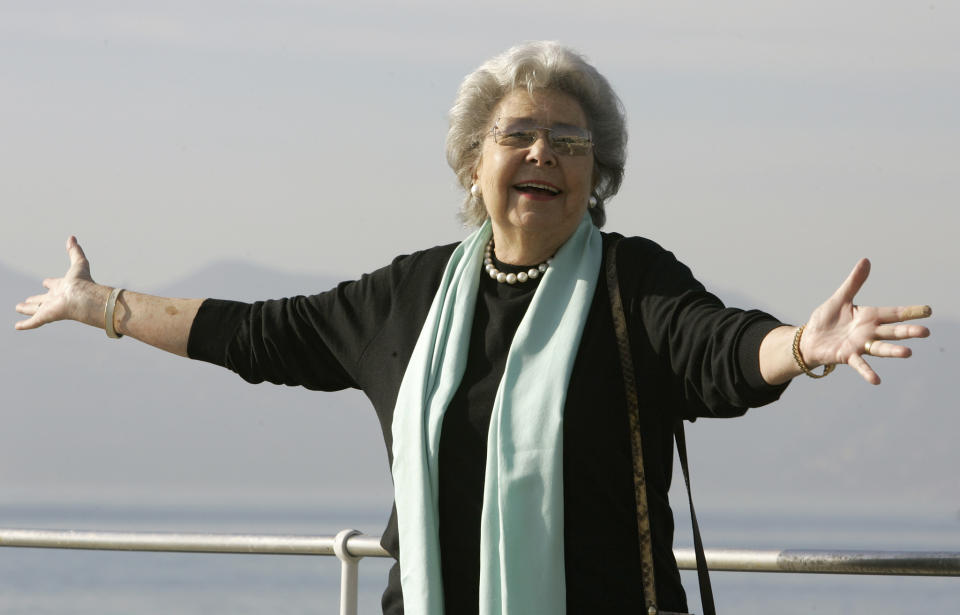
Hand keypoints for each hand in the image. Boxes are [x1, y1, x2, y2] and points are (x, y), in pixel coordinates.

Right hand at [15, 236, 99, 330]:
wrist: (83, 298)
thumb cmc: (83, 282)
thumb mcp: (79, 263)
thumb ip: (75, 251)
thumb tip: (72, 237)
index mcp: (62, 287)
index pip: (54, 285)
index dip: (50, 283)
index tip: (46, 282)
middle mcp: (55, 298)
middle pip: (43, 299)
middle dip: (36, 299)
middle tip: (28, 300)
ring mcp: (50, 308)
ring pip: (36, 310)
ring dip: (27, 309)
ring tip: (18, 307)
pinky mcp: (45, 317)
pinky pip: (33, 322)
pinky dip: (25, 324)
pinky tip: (17, 326)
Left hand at [800, 258, 930, 384]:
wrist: (809, 338)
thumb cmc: (826, 319)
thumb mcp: (840, 298)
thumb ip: (854, 282)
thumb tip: (866, 260)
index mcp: (869, 316)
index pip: (893, 313)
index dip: (909, 312)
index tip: (927, 310)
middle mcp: (869, 332)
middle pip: (891, 331)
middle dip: (907, 332)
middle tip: (925, 332)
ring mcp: (859, 346)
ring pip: (880, 348)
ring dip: (893, 351)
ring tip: (907, 353)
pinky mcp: (847, 356)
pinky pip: (859, 364)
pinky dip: (867, 372)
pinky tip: (876, 380)